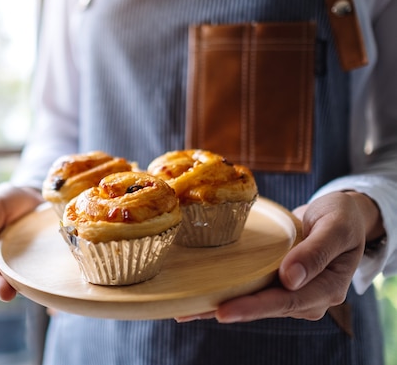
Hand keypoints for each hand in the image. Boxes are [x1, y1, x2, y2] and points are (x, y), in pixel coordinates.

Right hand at [0, 182, 43, 301]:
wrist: (32, 195)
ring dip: (29, 288)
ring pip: (25, 283)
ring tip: (36, 290)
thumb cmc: (7, 201)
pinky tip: (58, 284)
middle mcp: (4, 265)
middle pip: (3, 284)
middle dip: (5, 290)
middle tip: (10, 293)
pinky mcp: (43, 264)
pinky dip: (49, 281)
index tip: (1, 289)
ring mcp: (24, 266)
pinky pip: (45, 275)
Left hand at [177, 191, 383, 322]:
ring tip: (184, 308)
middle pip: (263, 307)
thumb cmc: (341, 217)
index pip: (285, 302)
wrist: (341, 215)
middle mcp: (307, 298)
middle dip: (227, 310)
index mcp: (326, 289)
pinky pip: (250, 290)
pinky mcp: (277, 283)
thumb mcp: (335, 227)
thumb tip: (290, 279)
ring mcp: (291, 293)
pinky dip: (225, 294)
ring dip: (219, 305)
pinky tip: (198, 300)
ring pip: (253, 301)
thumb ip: (316, 251)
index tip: (223, 311)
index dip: (252, 307)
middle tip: (190, 311)